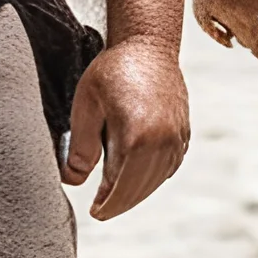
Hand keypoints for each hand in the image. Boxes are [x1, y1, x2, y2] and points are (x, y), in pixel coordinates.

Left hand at [63, 39, 189, 218]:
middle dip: (120, 204)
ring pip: (156, 180)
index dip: (106, 204)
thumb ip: (81, 148)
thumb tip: (73, 181)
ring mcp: (177, 138)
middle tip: (102, 211)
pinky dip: (153, 177)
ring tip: (115, 197)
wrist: (148, 45)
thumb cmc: (113, 71)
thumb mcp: (87, 106)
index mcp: (137, 137)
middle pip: (140, 189)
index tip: (94, 212)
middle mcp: (163, 141)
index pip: (121, 187)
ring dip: (137, 193)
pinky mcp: (184, 133)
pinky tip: (137, 178)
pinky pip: (168, 166)